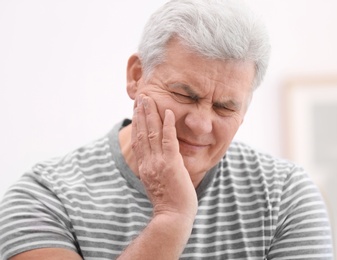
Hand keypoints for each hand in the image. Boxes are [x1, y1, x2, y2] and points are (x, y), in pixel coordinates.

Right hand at [131, 94, 197, 220]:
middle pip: (142, 132)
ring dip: (151, 114)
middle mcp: (149, 162)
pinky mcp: (172, 164)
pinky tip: (168, 112)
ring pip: (152, 133)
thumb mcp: (156, 184)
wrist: (173, 217)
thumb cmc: (169, 203)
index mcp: (145, 166)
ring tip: (149, 99)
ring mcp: (159, 162)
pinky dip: (168, 125)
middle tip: (140, 97)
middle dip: (141, 113)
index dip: (136, 123)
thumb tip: (156, 161)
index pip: (138, 140)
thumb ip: (155, 169)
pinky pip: (169, 140)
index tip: (136, 110)